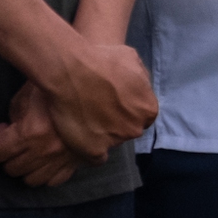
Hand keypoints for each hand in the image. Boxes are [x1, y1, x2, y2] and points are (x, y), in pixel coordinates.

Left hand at [0, 83, 82, 186]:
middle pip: (12, 168)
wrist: (96, 90)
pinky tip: (46, 160)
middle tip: (14, 140)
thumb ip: (15, 114)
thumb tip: (11, 128)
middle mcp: (45, 151)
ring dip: (26, 167)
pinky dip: (46, 173)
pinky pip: (54, 181)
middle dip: (8, 155)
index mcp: (32, 132)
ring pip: (31, 180)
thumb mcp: (28, 94)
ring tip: (29, 152)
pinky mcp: (76, 163)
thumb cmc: (58, 88)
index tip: (3, 128)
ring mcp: (62, 160)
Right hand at [42, 39, 157, 160]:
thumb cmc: (101, 60)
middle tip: (97, 110)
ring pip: (111, 142)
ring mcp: (115, 141)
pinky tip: (79, 138)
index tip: (113, 105)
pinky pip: (95, 157)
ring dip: (101, 134)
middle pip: (128, 129)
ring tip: (84, 119)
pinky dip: (88, 149)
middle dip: (116, 122)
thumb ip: (141, 78)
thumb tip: (141, 87)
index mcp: (147, 109)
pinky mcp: (94, 151)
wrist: (70, 71)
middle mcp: (135, 128)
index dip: (127, 110)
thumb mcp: (132, 59)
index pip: (142, 116)